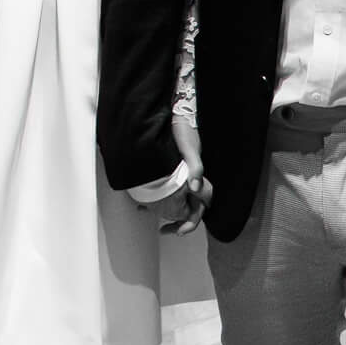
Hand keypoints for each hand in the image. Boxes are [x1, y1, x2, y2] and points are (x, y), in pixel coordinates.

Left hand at [147, 118, 211, 234]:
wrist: (176, 114)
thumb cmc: (184, 129)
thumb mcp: (189, 147)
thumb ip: (195, 167)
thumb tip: (195, 187)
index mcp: (198, 177)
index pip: (200, 207)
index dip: (190, 222)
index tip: (177, 230)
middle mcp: (192, 179)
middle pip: (189, 209)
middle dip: (178, 222)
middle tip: (164, 230)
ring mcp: (183, 177)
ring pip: (178, 202)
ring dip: (167, 212)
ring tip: (150, 214)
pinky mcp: (174, 172)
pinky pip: (169, 191)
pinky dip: (159, 198)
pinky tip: (145, 199)